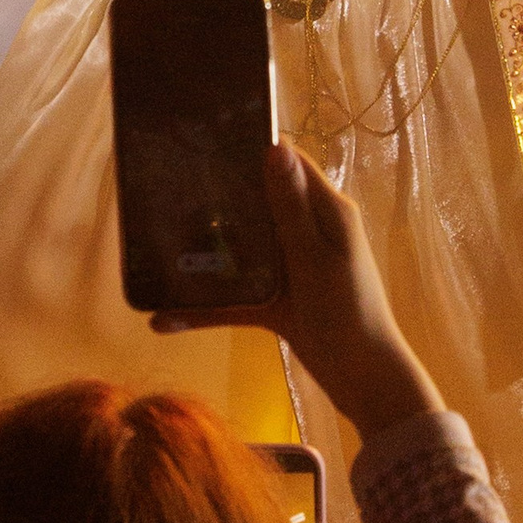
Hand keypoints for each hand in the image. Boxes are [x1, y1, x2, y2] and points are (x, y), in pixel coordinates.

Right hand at [152, 141, 444, 439]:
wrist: (365, 382)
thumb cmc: (348, 313)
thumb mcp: (316, 258)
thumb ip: (292, 208)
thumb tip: (276, 147)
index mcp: (327, 212)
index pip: (290, 164)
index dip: (254, 149)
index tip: (206, 140)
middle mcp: (309, 232)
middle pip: (259, 203)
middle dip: (220, 198)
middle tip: (168, 188)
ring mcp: (292, 267)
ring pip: (243, 250)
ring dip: (207, 254)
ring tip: (158, 244)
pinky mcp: (278, 301)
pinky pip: (237, 296)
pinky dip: (207, 307)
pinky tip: (165, 319)